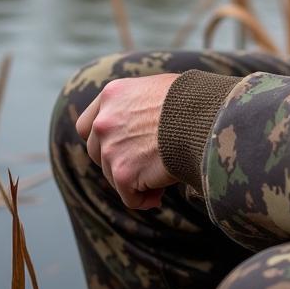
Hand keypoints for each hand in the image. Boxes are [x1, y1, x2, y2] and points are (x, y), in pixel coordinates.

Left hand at [75, 73, 178, 208]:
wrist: (202, 118)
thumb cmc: (190, 102)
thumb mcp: (155, 89)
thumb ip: (135, 105)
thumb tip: (139, 126)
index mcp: (112, 95)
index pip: (87, 126)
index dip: (101, 141)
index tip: (119, 149)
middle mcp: (104, 120)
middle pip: (96, 153)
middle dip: (117, 162)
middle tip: (144, 165)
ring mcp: (111, 147)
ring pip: (113, 176)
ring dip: (134, 180)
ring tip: (161, 175)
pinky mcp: (123, 173)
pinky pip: (130, 197)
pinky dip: (144, 199)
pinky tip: (160, 193)